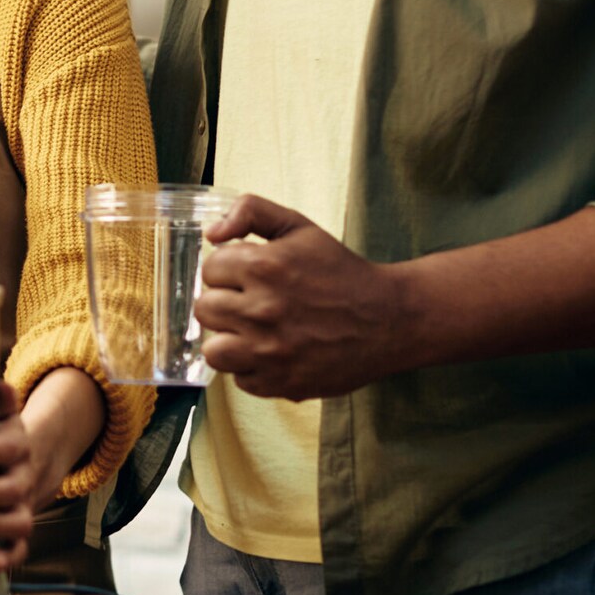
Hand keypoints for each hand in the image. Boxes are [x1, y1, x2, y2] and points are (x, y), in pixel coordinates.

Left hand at [0, 382, 37, 570]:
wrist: (34, 464)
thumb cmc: (1, 437)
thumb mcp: (2, 416)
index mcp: (17, 447)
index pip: (7, 448)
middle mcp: (22, 479)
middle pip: (8, 489)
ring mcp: (22, 507)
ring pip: (17, 522)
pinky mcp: (19, 530)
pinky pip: (21, 549)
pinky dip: (9, 559)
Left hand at [196, 195, 412, 400]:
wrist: (389, 319)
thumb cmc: (340, 271)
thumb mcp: (299, 227)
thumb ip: (251, 212)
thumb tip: (211, 233)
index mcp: (262, 266)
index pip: (209, 270)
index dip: (227, 271)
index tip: (248, 276)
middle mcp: (262, 310)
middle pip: (205, 309)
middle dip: (225, 303)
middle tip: (251, 303)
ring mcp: (270, 351)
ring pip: (213, 350)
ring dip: (229, 340)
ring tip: (252, 332)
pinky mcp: (281, 382)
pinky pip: (241, 380)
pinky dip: (254, 369)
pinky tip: (275, 353)